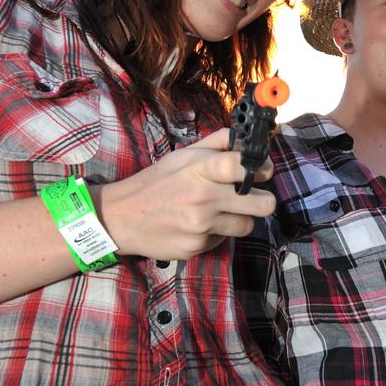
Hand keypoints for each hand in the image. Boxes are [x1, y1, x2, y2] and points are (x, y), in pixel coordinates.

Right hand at [97, 128, 275, 260]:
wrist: (122, 217)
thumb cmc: (156, 182)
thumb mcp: (183, 155)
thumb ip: (217, 143)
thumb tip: (247, 139)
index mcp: (199, 170)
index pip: (241, 165)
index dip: (261, 167)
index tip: (262, 169)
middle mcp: (203, 198)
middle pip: (262, 203)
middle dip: (264, 199)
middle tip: (254, 196)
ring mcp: (201, 226)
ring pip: (247, 225)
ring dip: (240, 218)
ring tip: (221, 211)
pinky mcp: (197, 247)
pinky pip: (223, 239)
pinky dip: (217, 232)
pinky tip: (199, 224)